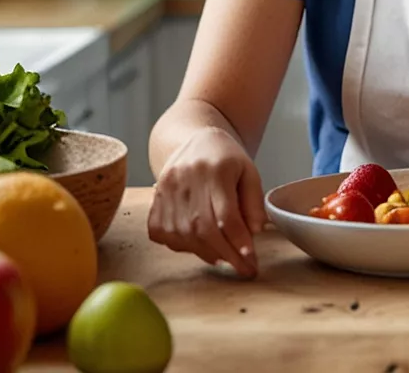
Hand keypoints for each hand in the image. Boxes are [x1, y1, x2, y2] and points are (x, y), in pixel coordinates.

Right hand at [147, 126, 267, 277]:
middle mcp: (186, 180)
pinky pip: (163, 234)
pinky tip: (199, 245)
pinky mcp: (154, 201)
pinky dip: (182, 246)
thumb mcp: (249, 171)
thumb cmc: (225, 158)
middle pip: (203, 229)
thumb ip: (254, 201)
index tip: (250, 259)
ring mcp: (166, 191)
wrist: (192, 140)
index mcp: (215, 170)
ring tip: (224, 257)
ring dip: (205, 253)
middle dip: (226, 254)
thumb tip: (255, 232)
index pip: (226, 214)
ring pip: (183, 235)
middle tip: (243, 268)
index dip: (238, 241)